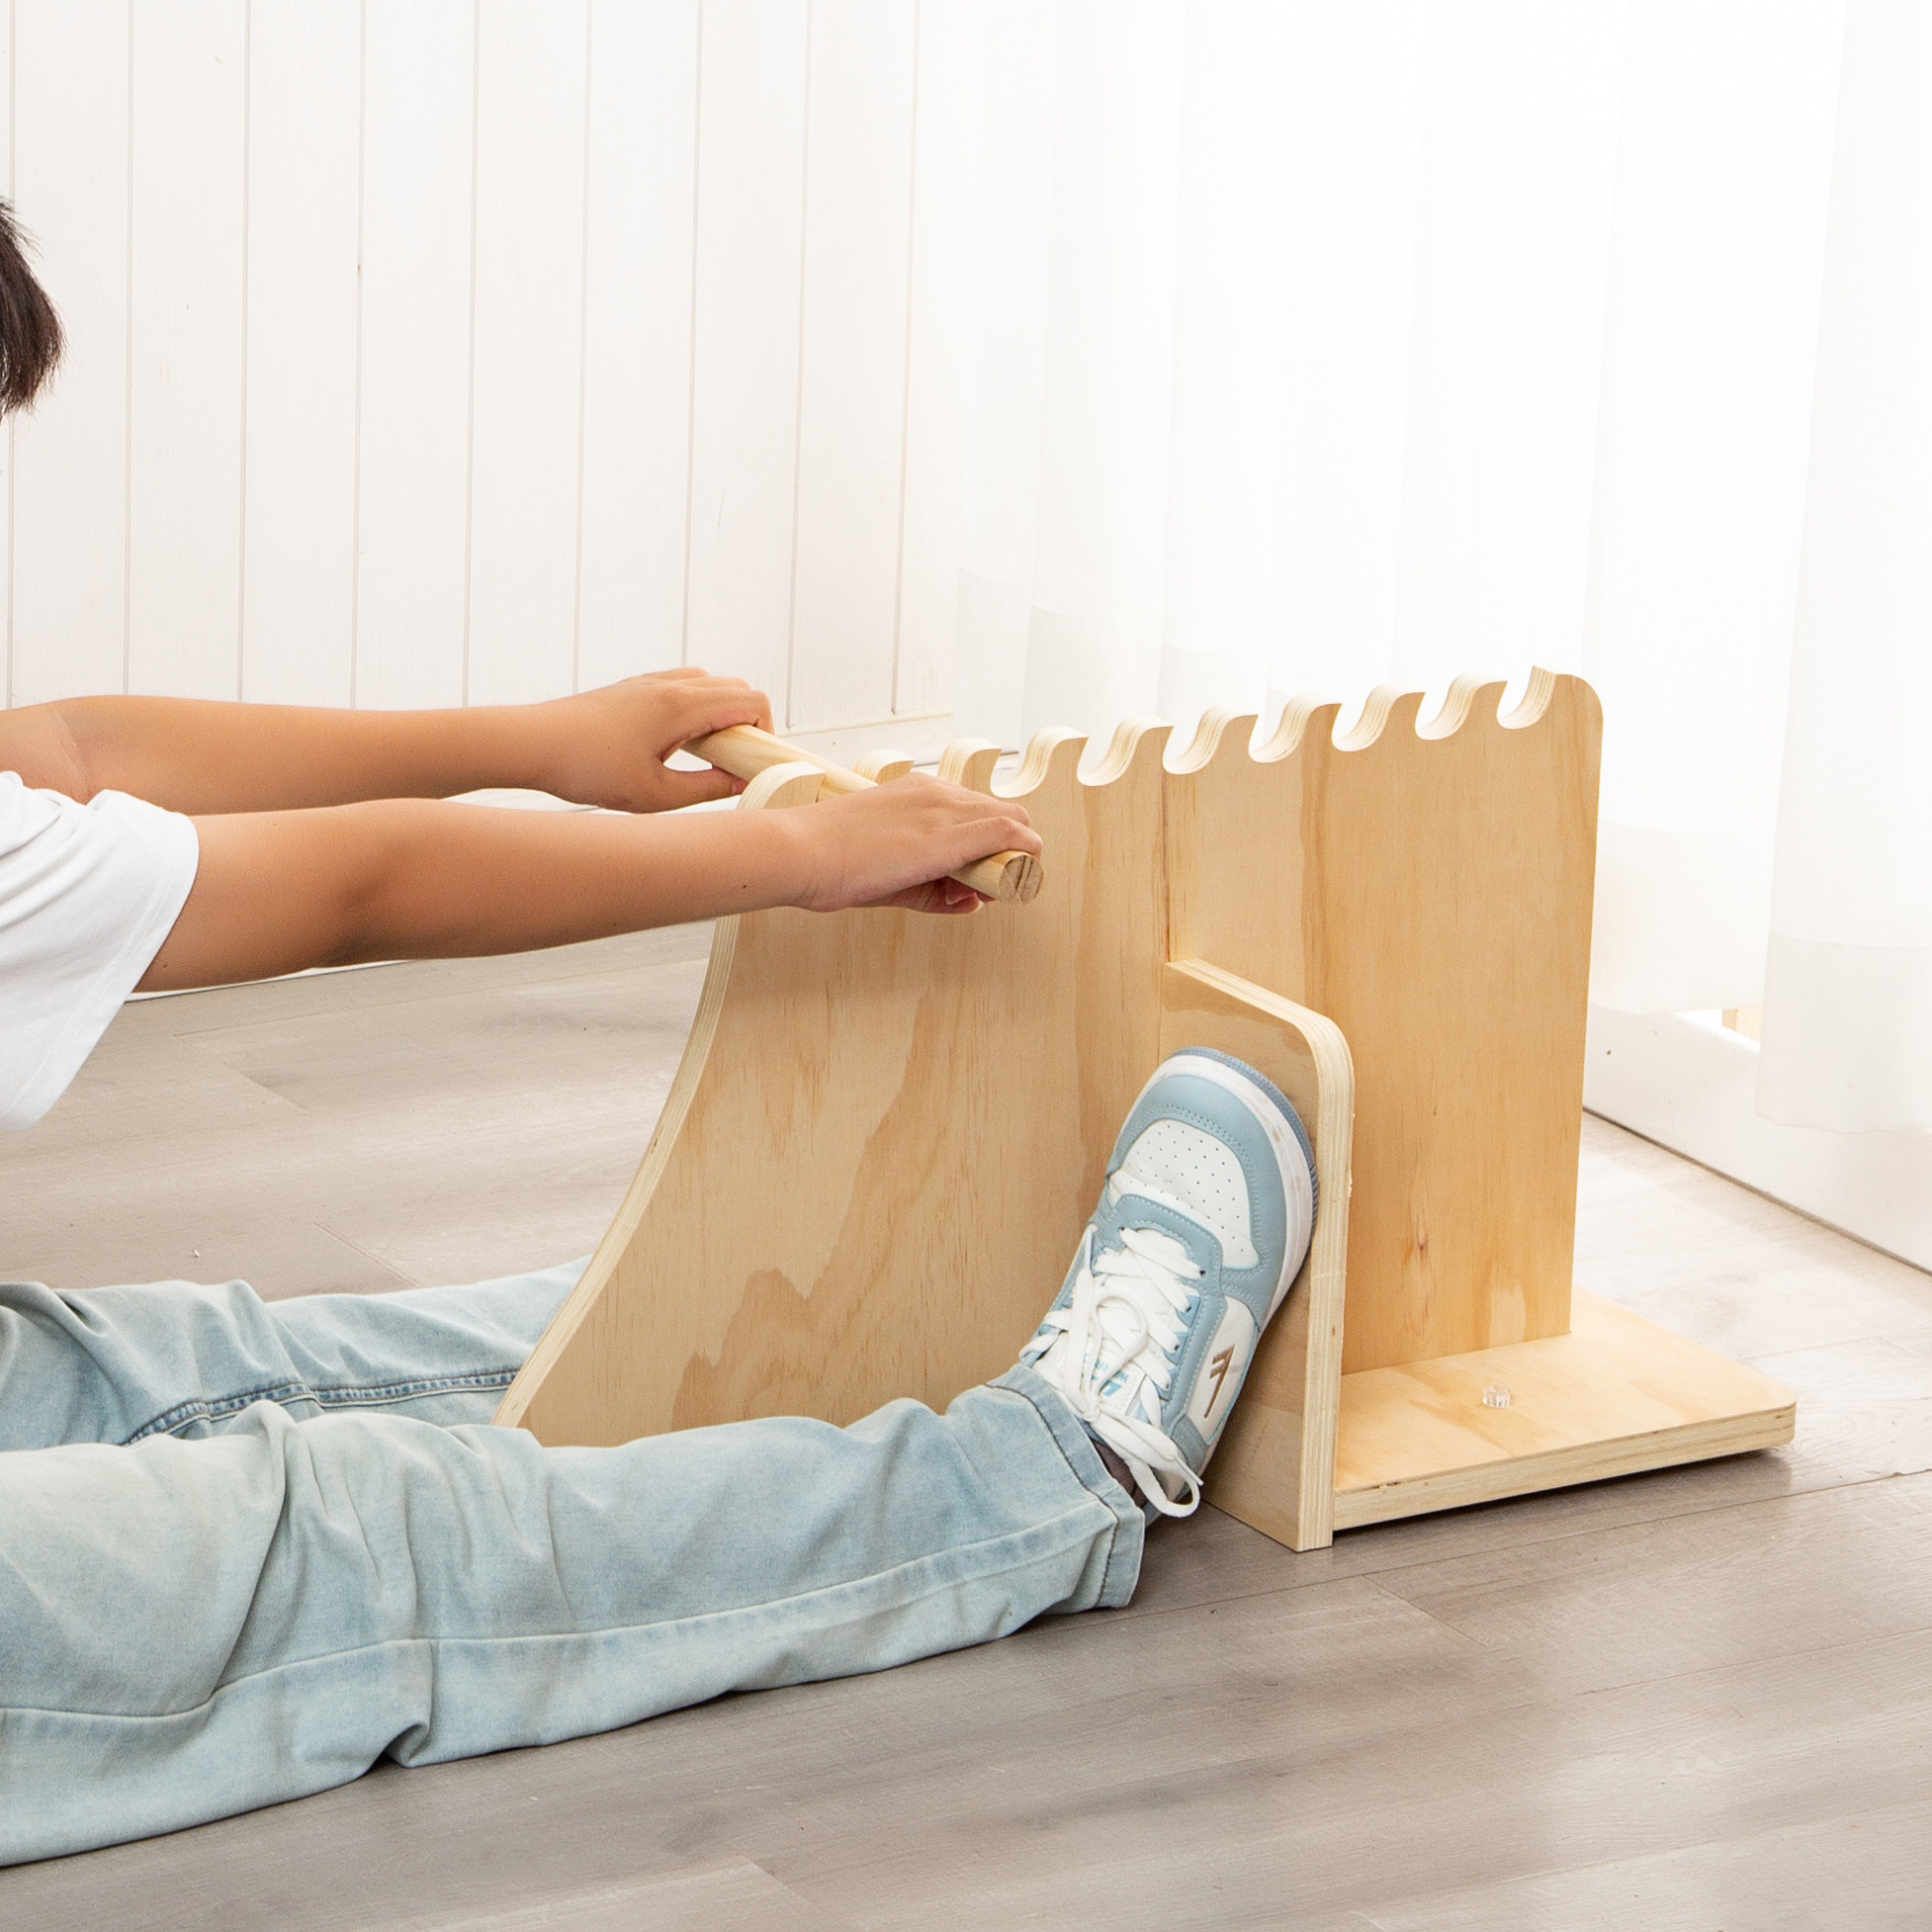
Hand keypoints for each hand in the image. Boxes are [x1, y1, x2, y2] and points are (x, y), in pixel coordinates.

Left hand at [533, 668, 773, 811]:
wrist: (530, 743)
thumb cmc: (588, 770)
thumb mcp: (655, 795)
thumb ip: (707, 789)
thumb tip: (741, 783)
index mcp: (681, 706)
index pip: (752, 701)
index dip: (765, 733)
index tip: (751, 765)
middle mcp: (669, 684)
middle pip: (736, 688)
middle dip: (746, 724)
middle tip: (730, 764)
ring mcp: (649, 681)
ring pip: (709, 685)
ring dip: (720, 715)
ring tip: (700, 756)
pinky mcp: (633, 688)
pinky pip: (682, 687)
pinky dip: (694, 710)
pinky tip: (672, 745)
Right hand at [784, 775, 1040, 916]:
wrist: (798, 851)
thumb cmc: (828, 863)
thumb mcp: (887, 875)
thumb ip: (933, 891)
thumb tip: (972, 902)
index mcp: (918, 792)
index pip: (976, 810)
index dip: (987, 844)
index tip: (974, 877)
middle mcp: (936, 793)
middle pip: (1004, 812)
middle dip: (1008, 850)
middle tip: (989, 886)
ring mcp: (944, 810)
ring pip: (1014, 822)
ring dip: (1015, 858)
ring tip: (994, 890)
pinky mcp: (948, 835)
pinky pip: (1009, 834)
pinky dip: (1021, 858)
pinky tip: (1006, 885)